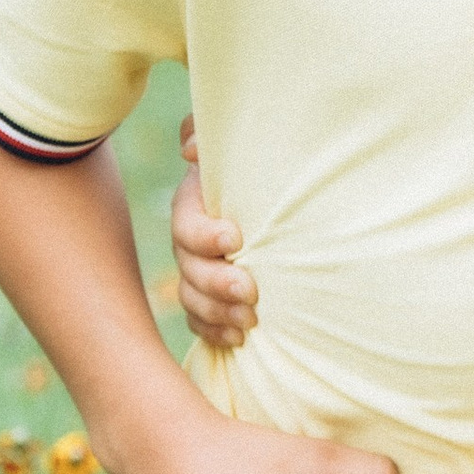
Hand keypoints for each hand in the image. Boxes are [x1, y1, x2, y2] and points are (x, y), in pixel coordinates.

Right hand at [172, 115, 256, 349]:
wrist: (287, 196)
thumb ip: (209, 135)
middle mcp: (191, 240)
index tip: (236, 240)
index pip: (186, 225)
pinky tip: (239, 339)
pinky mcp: (210, 297)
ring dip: (219, 312)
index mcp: (196, 203)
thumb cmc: (264, 164)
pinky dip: (215, 331)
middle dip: (218, 283)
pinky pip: (200, 320)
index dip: (205, 237)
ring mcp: (197, 270)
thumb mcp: (243, 143)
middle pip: (189, 268)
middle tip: (252, 292)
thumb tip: (190, 150)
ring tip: (250, 322)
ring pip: (192, 298)